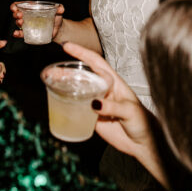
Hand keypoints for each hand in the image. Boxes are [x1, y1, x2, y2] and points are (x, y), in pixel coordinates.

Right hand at [10, 2, 63, 40]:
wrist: (58, 29)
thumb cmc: (56, 17)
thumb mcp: (58, 11)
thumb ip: (59, 8)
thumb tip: (60, 8)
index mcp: (32, 8)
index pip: (20, 5)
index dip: (15, 6)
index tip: (15, 7)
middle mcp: (27, 16)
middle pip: (17, 13)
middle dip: (16, 14)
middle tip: (20, 15)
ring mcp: (28, 25)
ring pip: (18, 23)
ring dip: (17, 22)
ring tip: (21, 22)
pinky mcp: (29, 33)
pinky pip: (21, 34)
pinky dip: (17, 34)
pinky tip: (16, 33)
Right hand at [62, 42, 156, 159]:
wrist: (142, 143)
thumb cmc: (142, 122)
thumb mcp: (130, 111)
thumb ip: (113, 106)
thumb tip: (95, 103)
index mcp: (114, 82)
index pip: (96, 63)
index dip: (82, 53)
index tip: (67, 47)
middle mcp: (103, 90)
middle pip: (82, 76)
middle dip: (66, 71)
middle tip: (51, 71)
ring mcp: (96, 103)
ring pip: (77, 91)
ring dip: (63, 85)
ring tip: (49, 82)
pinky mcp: (92, 117)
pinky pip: (76, 108)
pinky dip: (65, 103)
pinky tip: (56, 102)